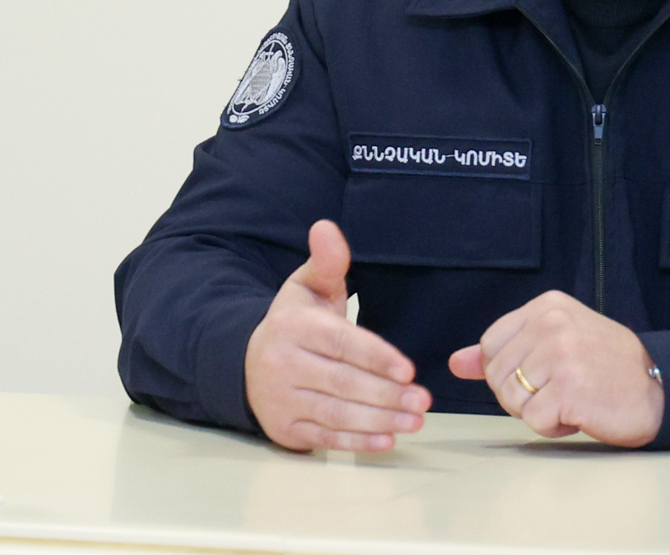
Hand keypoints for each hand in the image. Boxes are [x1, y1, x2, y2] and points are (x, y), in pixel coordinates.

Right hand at [245, 220, 431, 451]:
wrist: (247, 362)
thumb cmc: (294, 323)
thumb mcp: (306, 286)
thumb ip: (326, 261)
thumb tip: (327, 227)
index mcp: (292, 327)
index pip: (339, 342)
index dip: (375, 357)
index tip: (408, 369)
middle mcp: (282, 364)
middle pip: (340, 382)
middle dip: (385, 394)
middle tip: (423, 400)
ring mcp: (280, 400)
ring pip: (335, 413)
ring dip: (378, 421)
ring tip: (414, 420)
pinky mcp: (284, 428)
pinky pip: (324, 437)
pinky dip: (357, 443)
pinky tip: (387, 441)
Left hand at [447, 290, 662, 447]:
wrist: (657, 388)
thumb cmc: (605, 366)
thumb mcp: (555, 343)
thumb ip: (505, 350)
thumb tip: (457, 362)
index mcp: (547, 306)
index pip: (491, 344)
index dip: (507, 370)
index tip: (540, 374)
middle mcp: (552, 324)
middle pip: (496, 374)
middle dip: (521, 394)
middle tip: (559, 390)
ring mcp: (561, 355)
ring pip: (510, 399)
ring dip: (537, 412)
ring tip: (570, 400)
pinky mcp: (569, 389)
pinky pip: (532, 421)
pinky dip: (553, 427)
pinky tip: (579, 413)